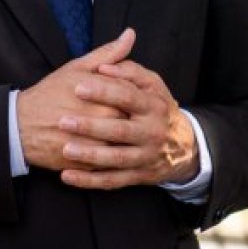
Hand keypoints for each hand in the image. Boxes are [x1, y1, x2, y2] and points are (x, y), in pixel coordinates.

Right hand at [17, 30, 135, 171]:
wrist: (19, 126)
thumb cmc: (50, 93)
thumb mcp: (77, 68)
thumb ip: (107, 53)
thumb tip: (130, 34)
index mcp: (102, 93)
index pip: (133, 94)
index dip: (134, 94)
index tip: (129, 96)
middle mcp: (100, 118)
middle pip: (132, 120)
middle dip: (133, 118)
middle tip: (127, 117)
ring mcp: (93, 143)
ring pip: (122, 144)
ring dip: (124, 141)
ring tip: (120, 136)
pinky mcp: (85, 164)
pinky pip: (107, 164)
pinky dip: (110, 159)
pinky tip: (108, 151)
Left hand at [56, 55, 198, 189]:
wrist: (183, 146)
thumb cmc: (157, 108)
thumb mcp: (152, 85)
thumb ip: (129, 71)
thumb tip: (104, 67)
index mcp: (153, 106)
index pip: (128, 97)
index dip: (103, 92)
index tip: (77, 87)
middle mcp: (152, 132)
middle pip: (120, 130)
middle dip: (91, 127)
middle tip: (63, 121)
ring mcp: (145, 157)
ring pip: (116, 159)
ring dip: (89, 156)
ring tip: (65, 150)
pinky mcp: (138, 176)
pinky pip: (112, 181)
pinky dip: (89, 181)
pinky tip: (67, 176)